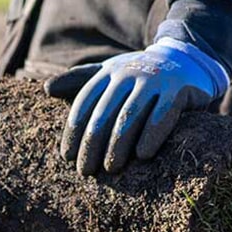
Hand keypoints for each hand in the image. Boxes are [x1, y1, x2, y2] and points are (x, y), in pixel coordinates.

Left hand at [45, 38, 228, 174]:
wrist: (185, 60)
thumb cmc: (139, 75)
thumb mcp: (109, 74)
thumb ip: (79, 81)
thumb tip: (47, 90)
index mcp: (108, 73)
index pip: (84, 103)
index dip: (73, 131)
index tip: (67, 157)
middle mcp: (128, 74)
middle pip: (104, 112)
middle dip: (92, 144)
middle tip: (86, 171)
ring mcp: (154, 81)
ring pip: (130, 115)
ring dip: (118, 144)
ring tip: (111, 169)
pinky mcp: (178, 90)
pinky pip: (163, 115)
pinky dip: (151, 135)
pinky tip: (142, 155)